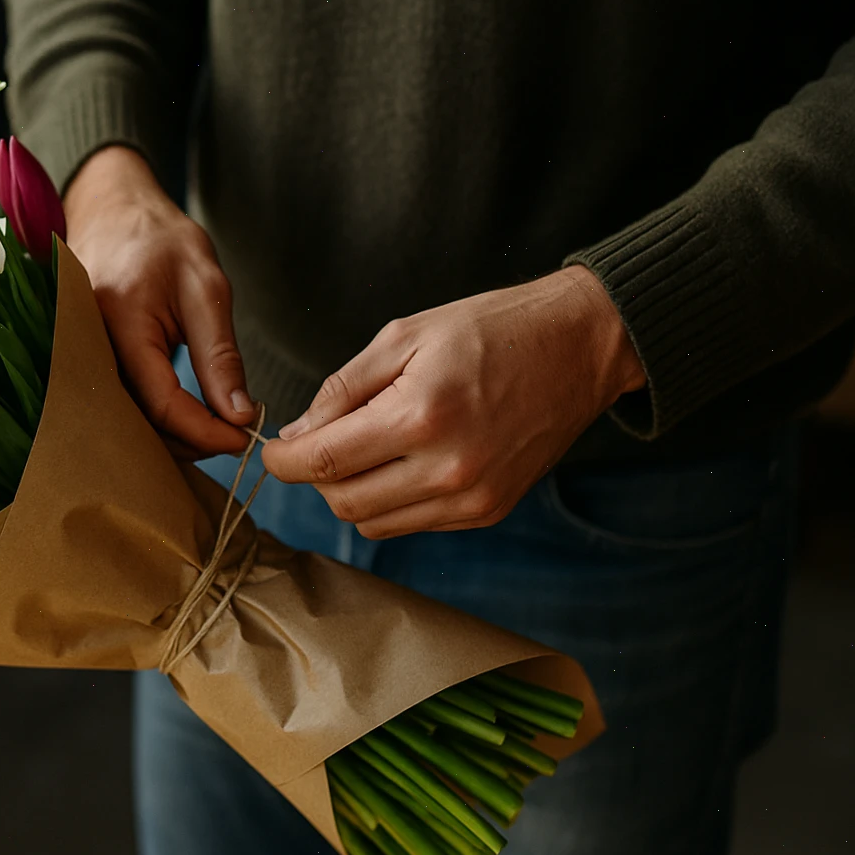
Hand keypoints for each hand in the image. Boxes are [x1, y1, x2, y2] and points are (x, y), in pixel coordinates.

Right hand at [64, 145, 256, 457]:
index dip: (204, 431)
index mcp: (120, 322)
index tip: (242, 438)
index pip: (161, 402)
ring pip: (126, 419)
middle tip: (235, 437)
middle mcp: (88, 346)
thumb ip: (220, 354)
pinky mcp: (84, 362)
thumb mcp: (206, 288)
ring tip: (216, 428)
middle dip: (190, 441)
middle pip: (138, 421)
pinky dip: (154, 418)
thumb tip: (239, 415)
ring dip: (172, 434)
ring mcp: (82, 356)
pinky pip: (118, 402)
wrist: (113, 210)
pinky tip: (186, 417)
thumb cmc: (161, 240)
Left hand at [259, 266, 646, 537]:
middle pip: (343, 503)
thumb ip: (342, 390)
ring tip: (366, 449)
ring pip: (374, 523)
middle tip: (321, 443)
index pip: (323, 463)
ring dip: (353, 493)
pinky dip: (394, 501)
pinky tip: (406, 462)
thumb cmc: (490, 330)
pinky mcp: (488, 512)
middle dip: (317, 478)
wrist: (580, 346)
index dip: (283, 462)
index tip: (274, 452)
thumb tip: (296, 436)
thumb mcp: (403, 336)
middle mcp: (448, 469)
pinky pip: (414, 524)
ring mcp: (472, 498)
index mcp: (420, 416)